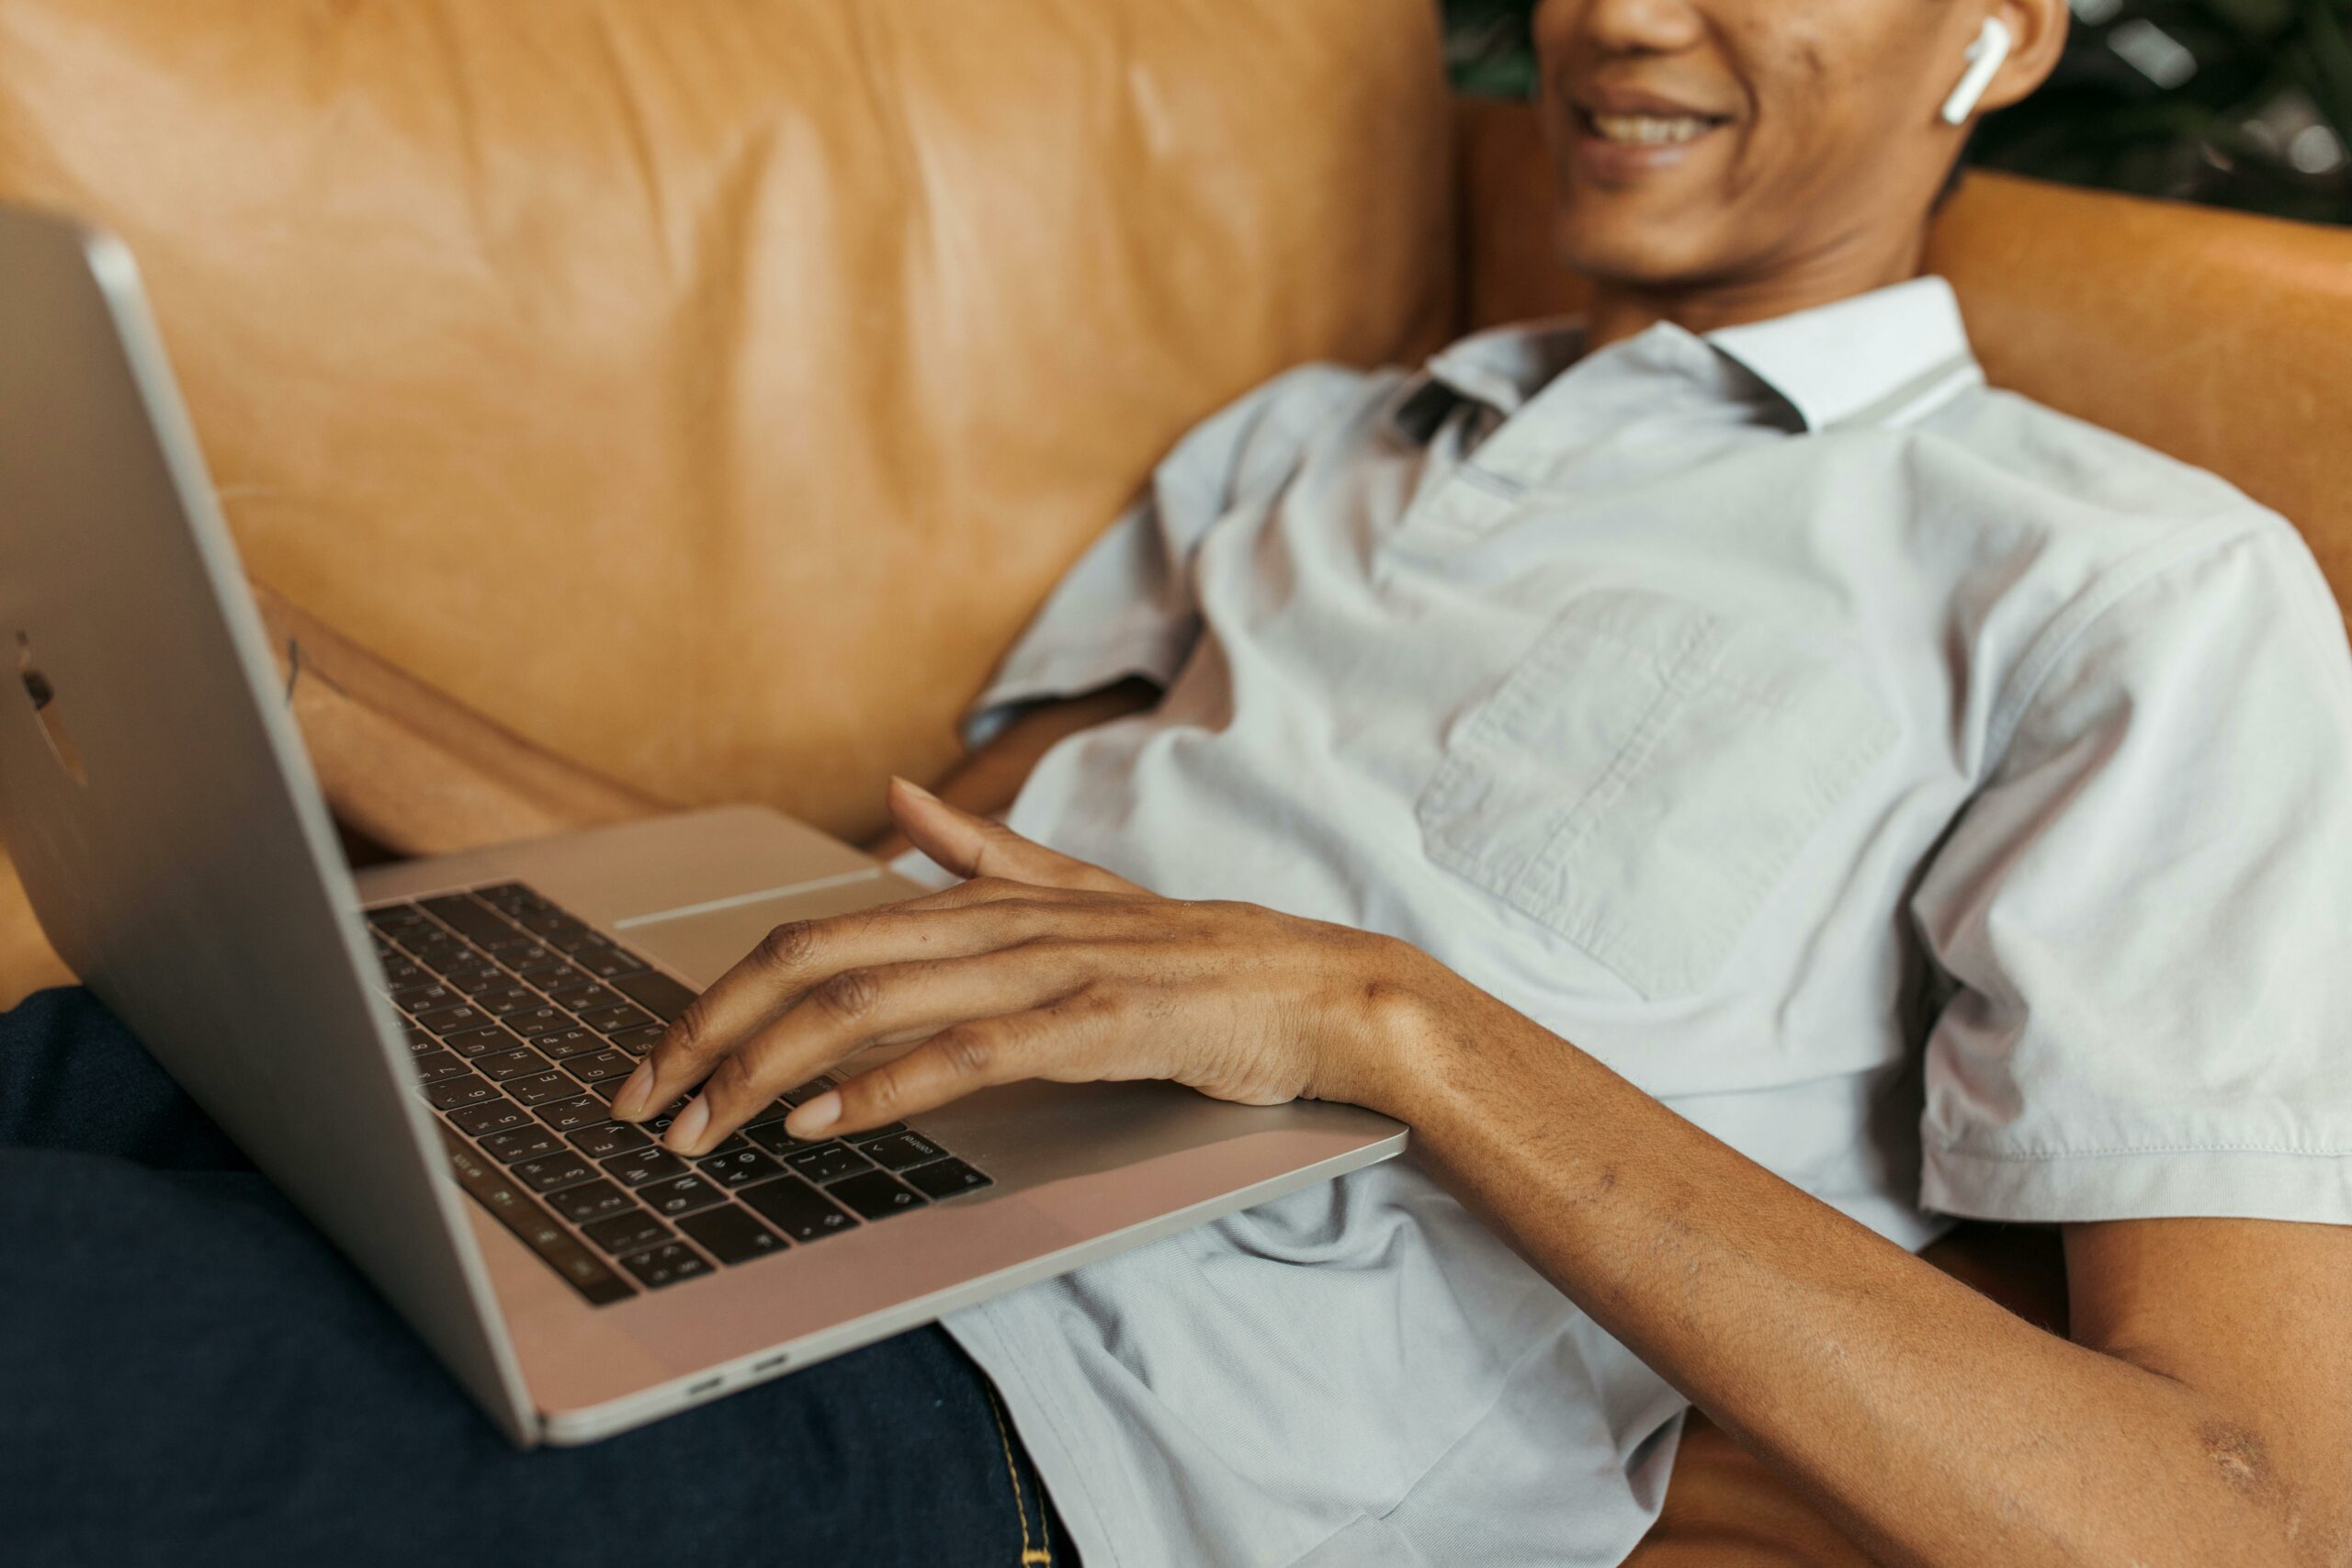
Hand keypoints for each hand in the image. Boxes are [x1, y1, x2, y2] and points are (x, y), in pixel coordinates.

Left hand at [608, 778, 1436, 1156]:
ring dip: (770, 1068)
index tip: (656, 1060)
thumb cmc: (1198, 958)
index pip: (818, 932)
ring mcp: (1052, 967)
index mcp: (986, 900)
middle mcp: (1004, 922)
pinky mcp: (1102, 1020)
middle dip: (712, 1031)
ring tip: (703, 1125)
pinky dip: (885, 1086)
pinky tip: (824, 1123)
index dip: (721, 991)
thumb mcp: (1080, 894)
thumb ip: (985, 853)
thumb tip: (898, 802)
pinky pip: (973, 1050)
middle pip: (819, 959)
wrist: (1322, 987)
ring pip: (879, 1002)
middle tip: (641, 1104)